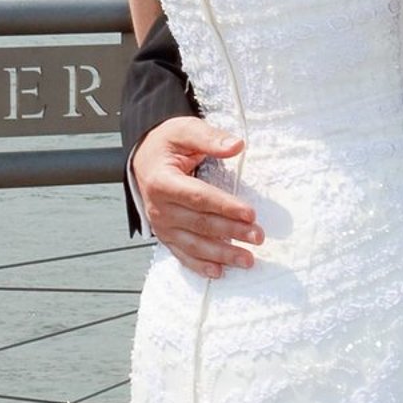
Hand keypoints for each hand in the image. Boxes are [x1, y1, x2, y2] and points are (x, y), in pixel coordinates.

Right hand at [134, 117, 263, 277]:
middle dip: (231, 232)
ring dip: (221, 254)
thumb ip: (209, 138)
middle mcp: (159, 207)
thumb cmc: (166, 145)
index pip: (198, 197)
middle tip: (258, 237)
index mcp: (162, 181)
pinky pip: (182, 254)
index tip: (250, 214)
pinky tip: (219, 272)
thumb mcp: (184, 131)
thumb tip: (236, 145)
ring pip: (193, 244)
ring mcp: (161, 225)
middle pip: (200, 223)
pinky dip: (200, 266)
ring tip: (247, 259)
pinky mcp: (166, 235)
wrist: (143, 160)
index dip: (225, 207)